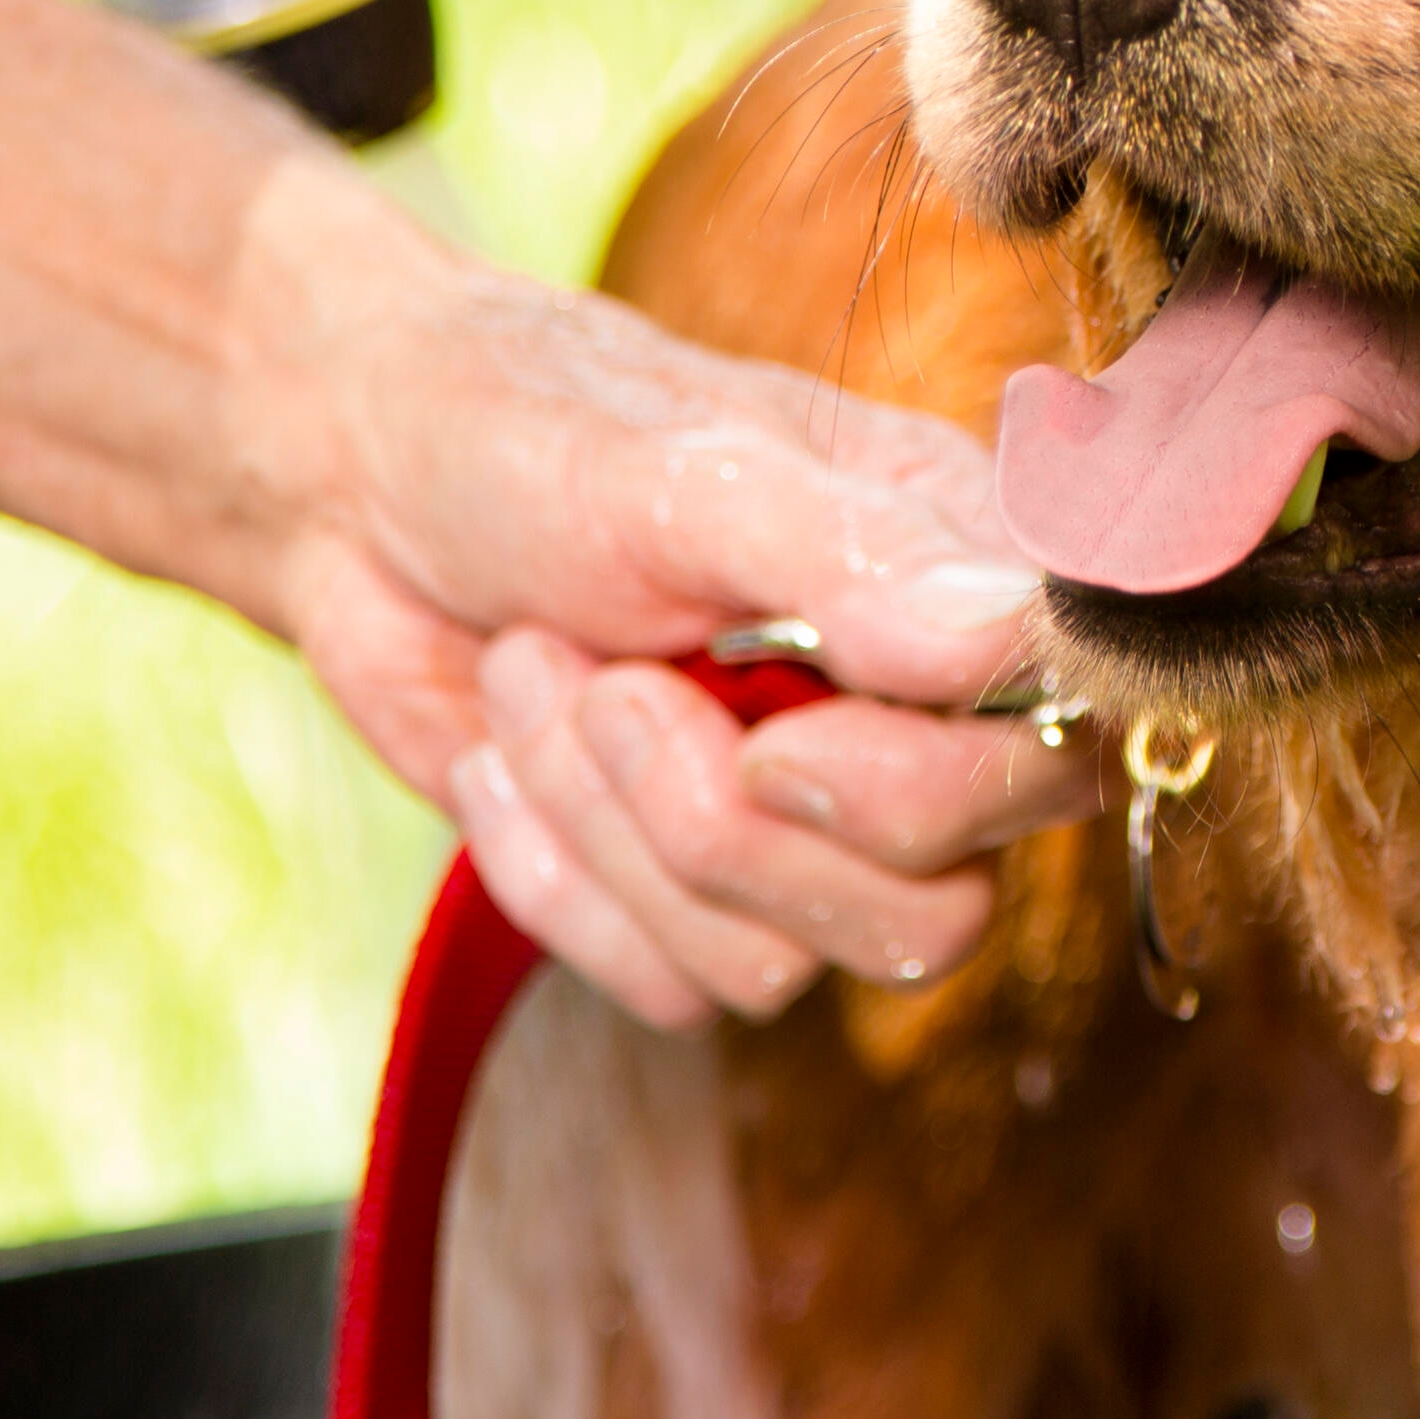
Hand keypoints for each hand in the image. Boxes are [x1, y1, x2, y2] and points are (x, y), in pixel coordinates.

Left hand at [264, 236, 1110, 1028]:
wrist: (359, 484)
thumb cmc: (536, 429)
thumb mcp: (683, 467)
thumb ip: (851, 553)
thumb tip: (1008, 637)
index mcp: (964, 582)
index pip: (1061, 754)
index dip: (926, 787)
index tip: (776, 725)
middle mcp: (916, 719)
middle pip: (935, 911)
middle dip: (726, 825)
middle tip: (619, 689)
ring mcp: (805, 824)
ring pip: (783, 968)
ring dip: (611, 831)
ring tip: (544, 679)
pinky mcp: (692, 903)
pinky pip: (667, 989)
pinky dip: (554, 878)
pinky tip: (509, 757)